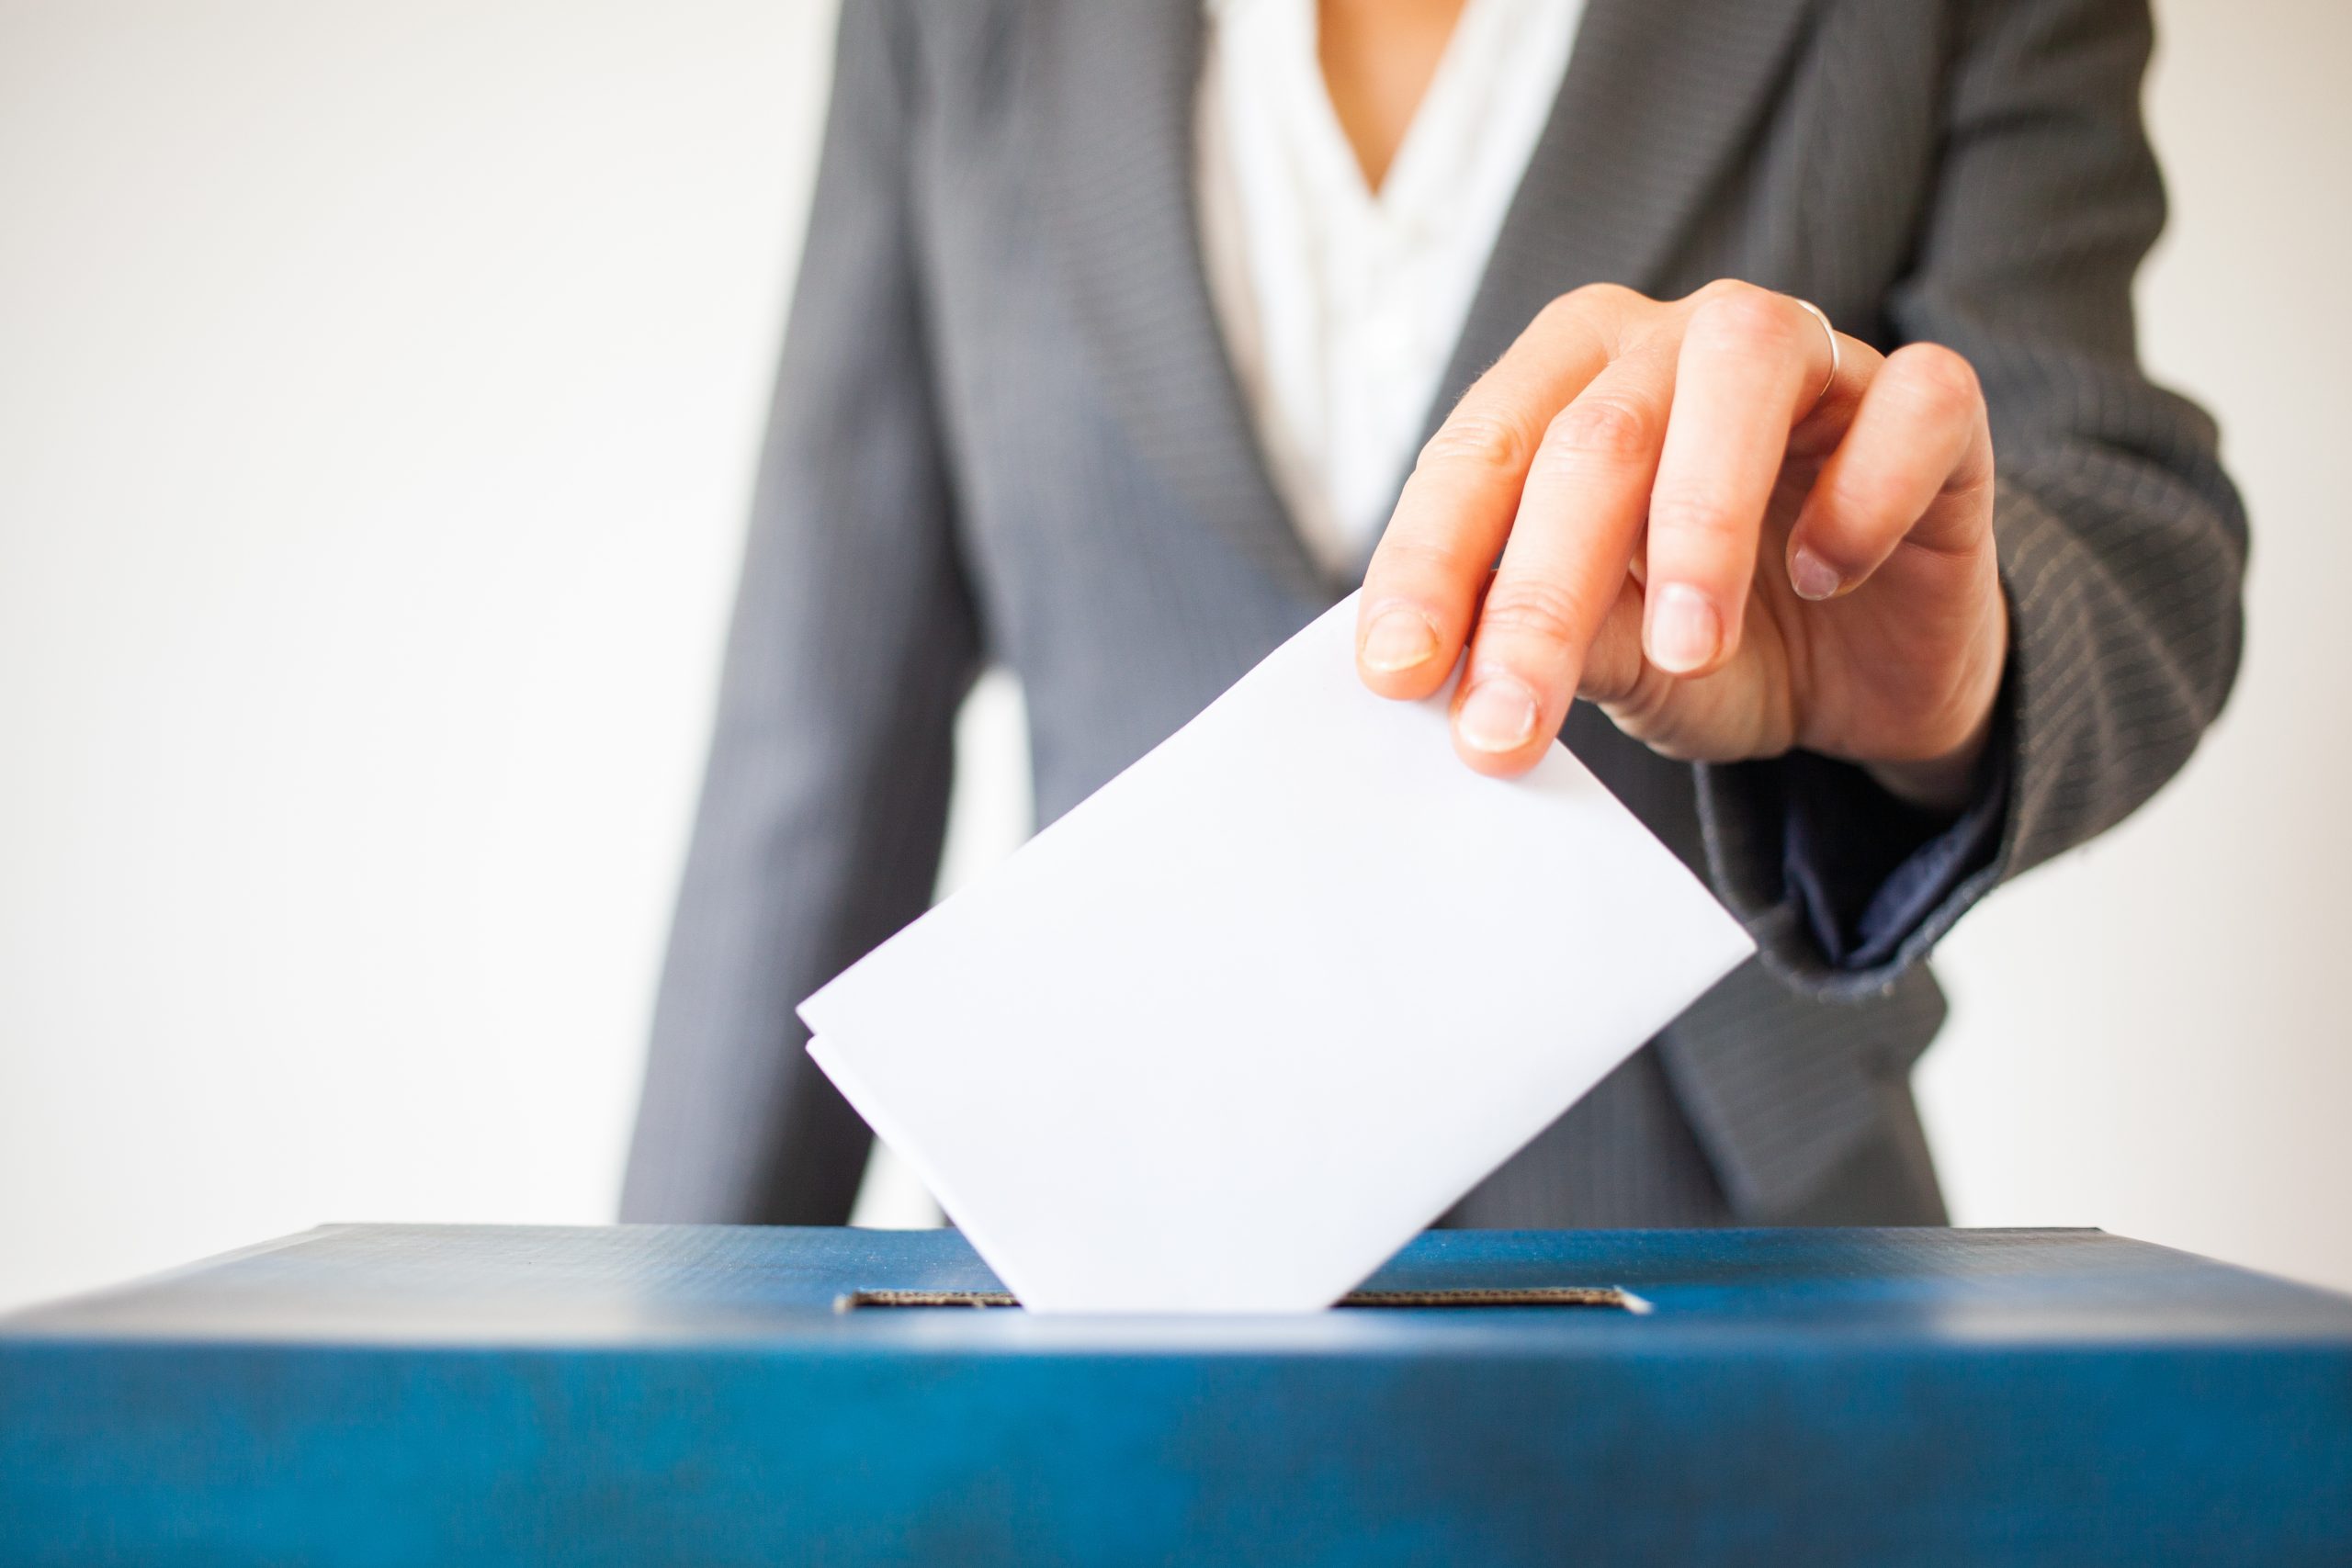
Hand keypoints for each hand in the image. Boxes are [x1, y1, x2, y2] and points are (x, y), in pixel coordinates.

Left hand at [1354, 281, 2007, 811]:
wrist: (1866, 675)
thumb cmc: (1712, 645)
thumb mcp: (1613, 658)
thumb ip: (1545, 639)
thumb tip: (1452, 669)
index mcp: (1571, 379)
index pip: (1481, 452)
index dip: (1430, 565)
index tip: (1396, 679)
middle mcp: (1680, 341)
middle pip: (1599, 429)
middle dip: (1542, 588)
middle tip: (1508, 721)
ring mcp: (1814, 358)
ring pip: (1744, 363)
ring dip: (1702, 514)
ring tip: (1692, 647)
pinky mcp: (1932, 406)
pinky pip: (1914, 403)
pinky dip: (1867, 492)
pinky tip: (1832, 576)